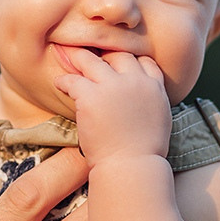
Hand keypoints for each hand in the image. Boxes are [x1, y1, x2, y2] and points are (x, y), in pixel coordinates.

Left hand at [53, 48, 170, 165]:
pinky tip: (58, 83)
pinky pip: (73, 80)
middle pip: (118, 55)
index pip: (144, 61)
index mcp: (155, 88)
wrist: (132, 166)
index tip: (117, 64)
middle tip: (89, 54)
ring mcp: (113, 86)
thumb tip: (143, 103)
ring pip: (91, 60)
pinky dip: (64, 80)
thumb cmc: (144, 154)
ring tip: (65, 54)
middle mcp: (136, 81)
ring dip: (78, 57)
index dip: (130, 61)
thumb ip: (152, 103)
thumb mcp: (160, 122)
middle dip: (104, 54)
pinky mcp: (92, 96)